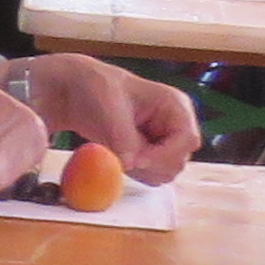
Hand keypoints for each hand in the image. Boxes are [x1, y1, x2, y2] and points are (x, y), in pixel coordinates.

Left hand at [21, 53, 198, 180]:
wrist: (77, 93)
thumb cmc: (96, 89)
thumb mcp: (109, 107)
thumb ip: (122, 137)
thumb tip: (130, 164)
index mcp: (175, 106)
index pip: (187, 139)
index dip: (164, 154)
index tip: (136, 160)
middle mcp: (176, 126)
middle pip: (178, 161)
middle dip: (149, 164)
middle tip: (120, 155)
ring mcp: (164, 142)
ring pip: (165, 173)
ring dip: (140, 170)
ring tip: (114, 149)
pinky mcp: (150, 155)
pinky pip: (149, 175)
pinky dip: (132, 173)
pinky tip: (115, 154)